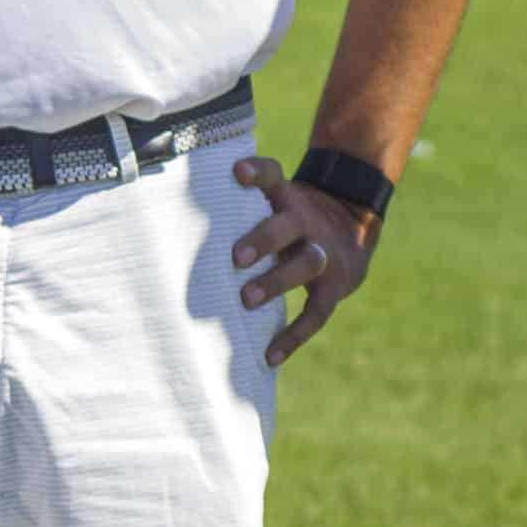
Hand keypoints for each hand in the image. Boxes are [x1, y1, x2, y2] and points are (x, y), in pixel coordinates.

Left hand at [226, 157, 378, 366]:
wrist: (354, 222)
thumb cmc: (292, 217)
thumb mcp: (278, 198)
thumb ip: (238, 204)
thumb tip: (172, 214)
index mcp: (288, 197)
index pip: (273, 176)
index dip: (258, 172)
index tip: (237, 170)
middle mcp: (306, 222)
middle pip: (287, 226)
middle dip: (263, 240)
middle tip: (235, 258)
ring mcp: (324, 254)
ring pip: (305, 265)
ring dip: (276, 282)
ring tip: (246, 300)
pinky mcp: (336, 286)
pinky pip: (316, 313)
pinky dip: (294, 336)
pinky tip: (270, 356)